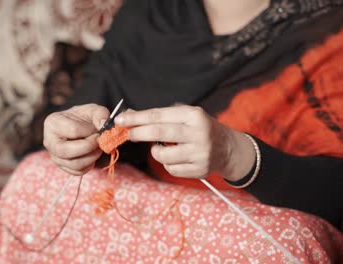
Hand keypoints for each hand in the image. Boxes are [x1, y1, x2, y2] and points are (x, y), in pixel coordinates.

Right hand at [44, 104, 108, 174]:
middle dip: (88, 148)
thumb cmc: (84, 117)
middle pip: (66, 151)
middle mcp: (49, 141)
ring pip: (73, 164)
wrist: (81, 126)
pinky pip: (77, 172)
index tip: (99, 130)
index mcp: (52, 123)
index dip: (90, 132)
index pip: (73, 131)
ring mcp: (54, 156)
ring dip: (92, 157)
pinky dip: (89, 165)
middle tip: (99, 141)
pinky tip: (92, 154)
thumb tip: (103, 125)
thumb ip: (100, 115)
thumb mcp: (93, 110)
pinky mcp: (62, 166)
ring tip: (98, 148)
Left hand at [114, 105, 254, 180]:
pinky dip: (168, 163)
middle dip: (139, 133)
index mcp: (194, 115)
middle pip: (159, 132)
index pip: (159, 115)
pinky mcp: (199, 169)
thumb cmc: (199, 129)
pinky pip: (171, 168)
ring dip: (155, 152)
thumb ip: (160, 116)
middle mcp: (198, 133)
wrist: (228, 149)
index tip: (120, 120)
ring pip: (162, 155)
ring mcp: (200, 153)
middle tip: (127, 133)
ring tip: (162, 148)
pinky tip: (177, 158)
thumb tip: (128, 115)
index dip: (137, 118)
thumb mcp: (185, 116)